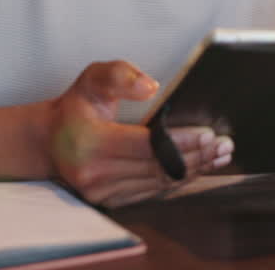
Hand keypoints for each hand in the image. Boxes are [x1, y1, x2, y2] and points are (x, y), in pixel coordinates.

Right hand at [45, 61, 232, 207]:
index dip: (180, 142)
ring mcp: (102, 192)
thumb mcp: (92, 79)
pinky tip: (200, 166)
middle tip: (225, 145)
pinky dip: (179, 178)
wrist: (49, 141)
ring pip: (159, 182)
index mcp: (90, 143)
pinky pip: (153, 189)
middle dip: (197, 156)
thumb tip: (150, 87)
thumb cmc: (76, 108)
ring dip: (194, 169)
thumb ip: (120, 75)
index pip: (146, 146)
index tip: (209, 134)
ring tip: (220, 155)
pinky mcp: (111, 200)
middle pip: (158, 167)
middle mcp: (94, 174)